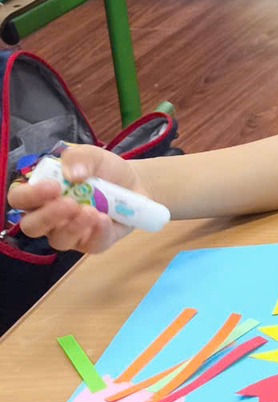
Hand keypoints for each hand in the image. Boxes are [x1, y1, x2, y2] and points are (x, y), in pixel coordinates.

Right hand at [6, 146, 141, 255]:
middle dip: (48, 216)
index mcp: (40, 194)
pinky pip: (90, 246)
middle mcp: (49, 217)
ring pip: (59, 240)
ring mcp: (70, 233)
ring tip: (91, 211)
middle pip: (32, 226)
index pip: (19, 199)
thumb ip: (78, 157)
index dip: (29, 196)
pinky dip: (98, 234)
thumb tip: (73, 174)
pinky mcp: (93, 242)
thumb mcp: (92, 155)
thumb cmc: (102, 169)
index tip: (52, 186)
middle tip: (69, 203)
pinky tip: (105, 220)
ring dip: (73, 227)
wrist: (133, 182)